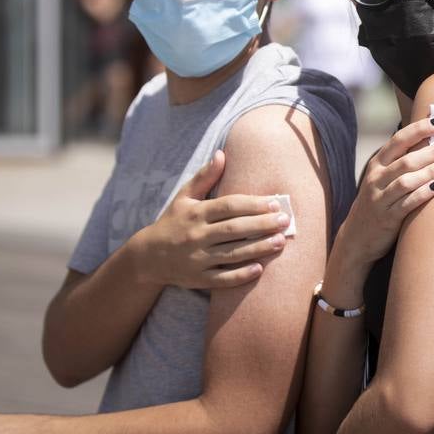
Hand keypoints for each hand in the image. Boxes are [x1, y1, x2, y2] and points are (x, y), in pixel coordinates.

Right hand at [131, 150, 290, 289]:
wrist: (147, 257)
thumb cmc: (172, 222)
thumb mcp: (184, 197)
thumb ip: (204, 177)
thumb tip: (222, 154)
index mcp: (196, 213)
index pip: (228, 206)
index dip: (253, 204)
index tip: (274, 203)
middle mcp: (196, 235)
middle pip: (234, 229)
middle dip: (262, 225)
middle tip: (285, 221)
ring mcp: (197, 259)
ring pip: (232, 253)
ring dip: (258, 248)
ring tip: (280, 242)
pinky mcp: (198, 279)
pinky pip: (222, 278)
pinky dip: (240, 275)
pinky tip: (259, 269)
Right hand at [336, 116, 433, 267]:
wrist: (356, 238)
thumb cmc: (378, 201)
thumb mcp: (383, 177)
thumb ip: (402, 160)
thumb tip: (433, 140)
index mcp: (377, 164)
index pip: (399, 140)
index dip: (420, 129)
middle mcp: (376, 178)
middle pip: (407, 159)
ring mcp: (380, 198)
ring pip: (407, 180)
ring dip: (432, 170)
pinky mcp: (387, 218)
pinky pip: (408, 203)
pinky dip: (424, 192)